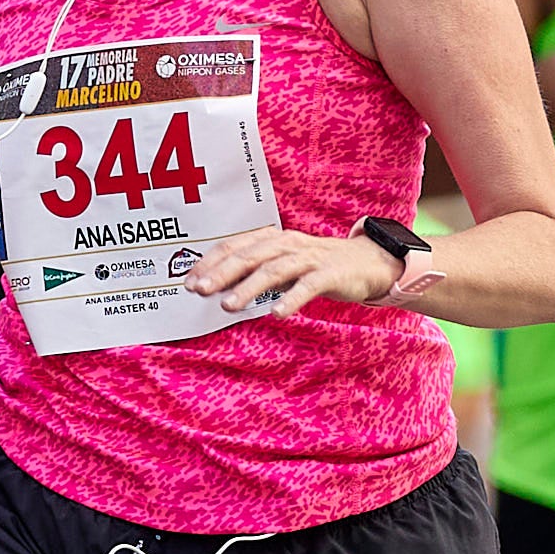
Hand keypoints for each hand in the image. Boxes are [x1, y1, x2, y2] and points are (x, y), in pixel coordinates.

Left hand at [189, 226, 398, 319]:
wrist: (367, 262)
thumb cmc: (316, 266)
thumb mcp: (281, 264)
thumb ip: (252, 271)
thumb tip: (215, 286)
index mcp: (272, 239)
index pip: (234, 246)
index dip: (209, 263)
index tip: (187, 282)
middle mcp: (287, 244)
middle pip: (249, 256)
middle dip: (221, 273)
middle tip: (199, 291)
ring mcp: (309, 257)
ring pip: (274, 269)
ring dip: (249, 287)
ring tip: (228, 306)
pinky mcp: (330, 273)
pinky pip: (308, 286)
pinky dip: (292, 299)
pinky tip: (277, 314)